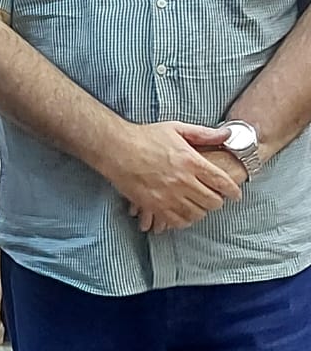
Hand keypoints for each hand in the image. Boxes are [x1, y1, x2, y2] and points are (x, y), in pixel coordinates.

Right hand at [104, 120, 241, 232]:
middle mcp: (182, 180)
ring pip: (197, 213)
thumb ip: (204, 134)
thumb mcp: (176, 129)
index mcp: (191, 161)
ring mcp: (168, 195)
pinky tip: (183, 213)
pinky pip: (177, 221)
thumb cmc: (144, 136)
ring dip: (201, 210)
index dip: (233, 190)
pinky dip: (184, 220)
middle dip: (217, 201)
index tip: (235, 194)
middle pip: (213, 201)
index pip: (222, 182)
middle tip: (214, 198)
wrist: (115, 148)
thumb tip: (228, 134)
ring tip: (198, 205)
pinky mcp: (153, 205)